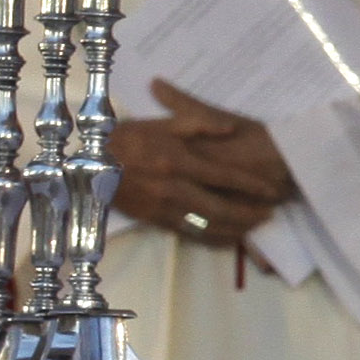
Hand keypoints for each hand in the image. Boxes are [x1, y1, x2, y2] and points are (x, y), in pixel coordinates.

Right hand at [110, 81, 290, 243]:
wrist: (89, 164)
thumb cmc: (125, 137)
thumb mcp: (160, 122)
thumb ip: (197, 123)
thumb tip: (229, 129)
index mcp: (178, 160)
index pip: (224, 177)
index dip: (251, 186)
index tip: (271, 191)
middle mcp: (174, 187)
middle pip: (221, 207)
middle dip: (248, 213)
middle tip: (268, 214)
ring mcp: (164, 207)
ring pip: (207, 225)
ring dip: (235, 229)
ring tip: (254, 227)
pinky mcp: (155, 220)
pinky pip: (190, 233)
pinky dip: (212, 238)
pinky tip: (227, 238)